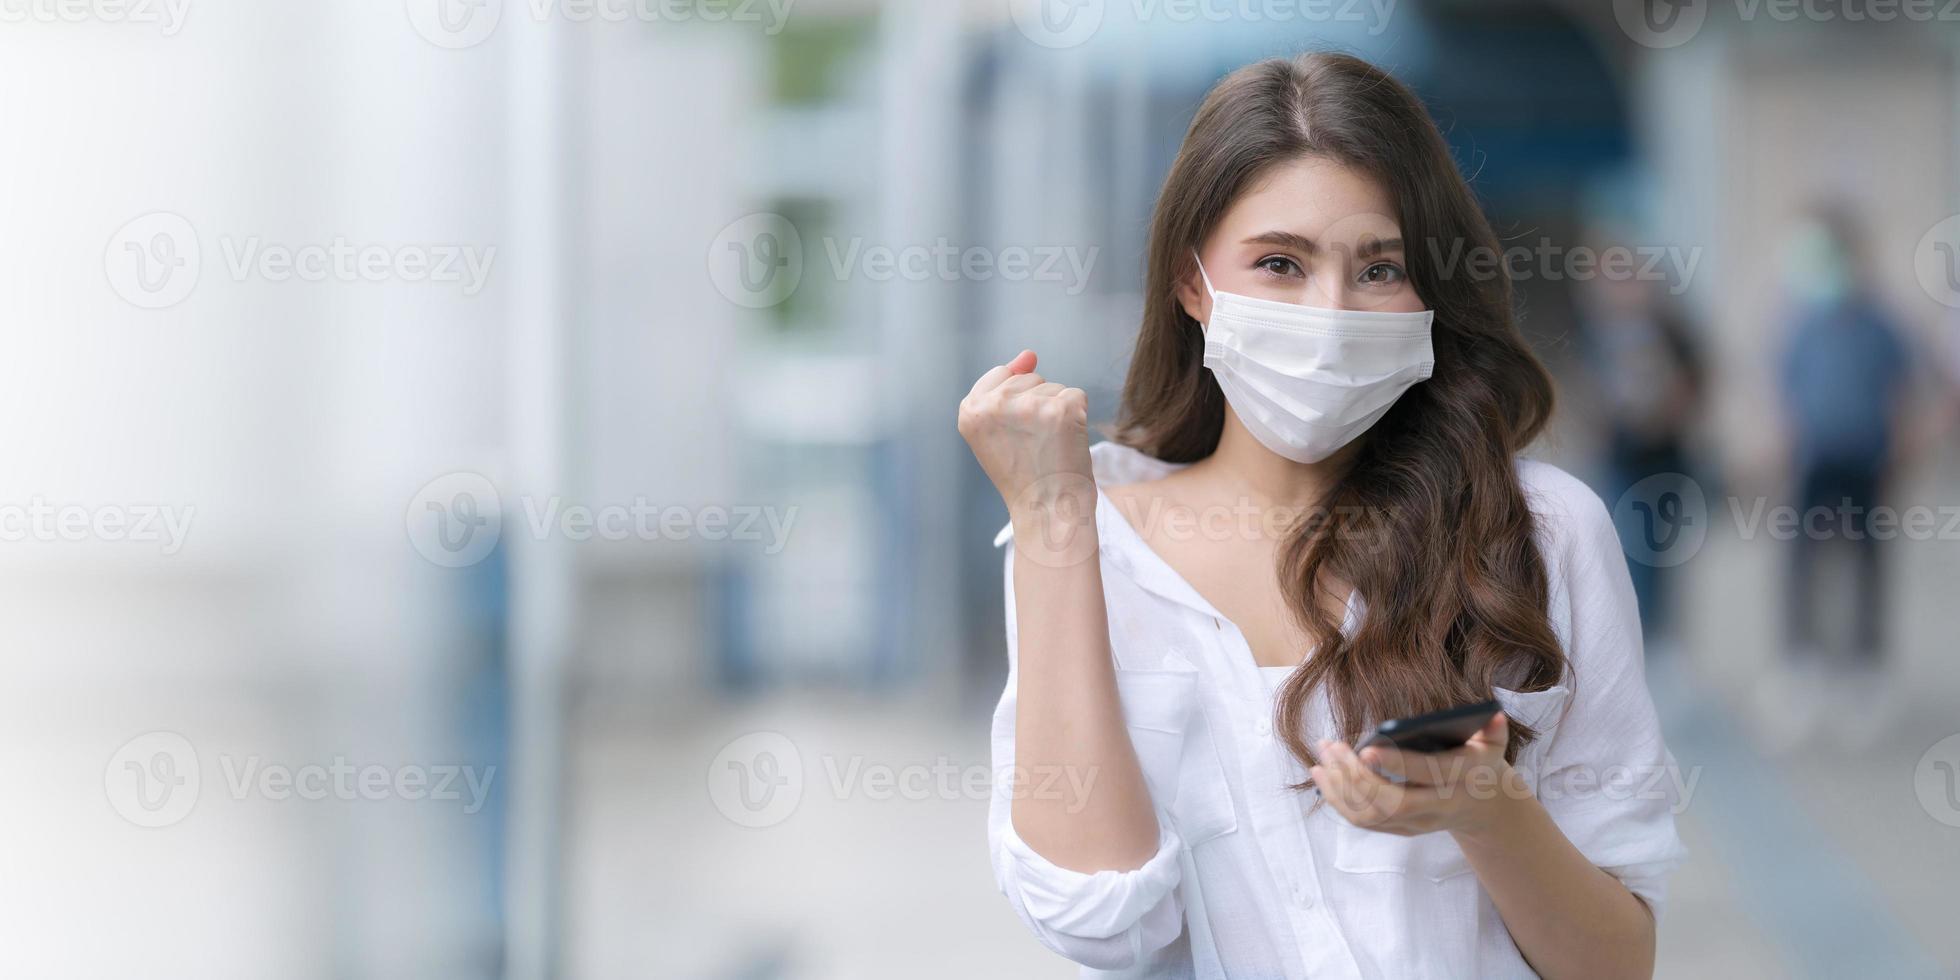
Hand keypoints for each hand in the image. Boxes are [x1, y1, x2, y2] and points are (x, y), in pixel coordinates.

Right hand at [957, 350, 1095, 538]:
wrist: (1047, 510)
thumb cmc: (1024, 474)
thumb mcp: (997, 430)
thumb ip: (1005, 387)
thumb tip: (1029, 353)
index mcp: (969, 411)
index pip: (1000, 376)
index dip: (1015, 405)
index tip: (1015, 436)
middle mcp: (994, 405)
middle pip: (1028, 378)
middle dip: (1037, 406)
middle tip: (1032, 447)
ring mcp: (1029, 405)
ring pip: (1053, 387)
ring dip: (1057, 413)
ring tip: (1048, 448)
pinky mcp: (1061, 410)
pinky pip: (1075, 396)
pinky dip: (1077, 418)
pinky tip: (1066, 443)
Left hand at [1309, 711, 1527, 839]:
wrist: (1485, 807)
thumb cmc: (1482, 762)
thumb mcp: (1494, 743)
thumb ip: (1493, 729)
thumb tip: (1491, 714)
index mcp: (1461, 781)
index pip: (1428, 776)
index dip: (1398, 764)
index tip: (1367, 748)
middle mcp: (1438, 807)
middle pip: (1391, 803)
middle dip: (1356, 777)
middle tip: (1331, 746)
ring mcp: (1418, 822)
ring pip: (1370, 816)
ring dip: (1339, 788)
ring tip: (1321, 757)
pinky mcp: (1400, 828)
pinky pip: (1363, 821)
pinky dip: (1338, 799)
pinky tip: (1322, 774)